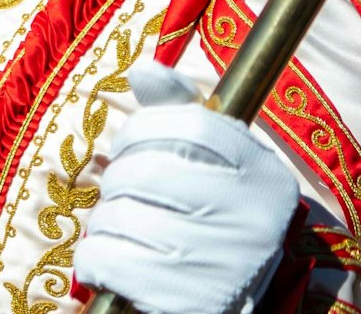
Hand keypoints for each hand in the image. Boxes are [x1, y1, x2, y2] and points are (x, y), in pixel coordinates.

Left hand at [76, 61, 297, 313]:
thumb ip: (178, 112)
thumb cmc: (210, 222)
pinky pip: (105, 258)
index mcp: (262, 173)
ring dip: (107, 225)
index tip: (134, 150)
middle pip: (142, 170)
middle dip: (118, 183)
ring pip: (117, 214)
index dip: (142, 131)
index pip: (187, 123)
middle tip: (131, 201)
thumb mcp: (211, 164)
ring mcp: (220, 260)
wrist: (229, 306)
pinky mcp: (187, 300)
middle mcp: (251, 216)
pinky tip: (117, 266)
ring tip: (131, 236)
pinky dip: (97, 261)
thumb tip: (143, 70)